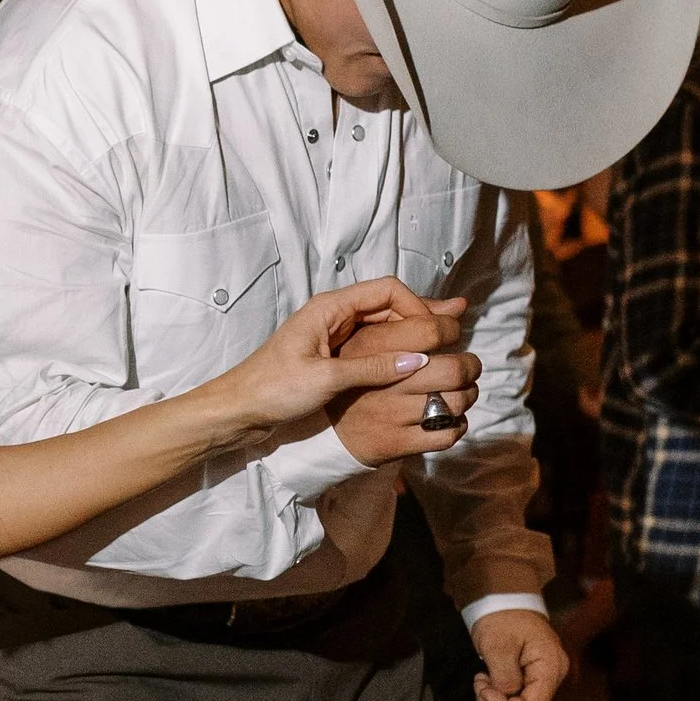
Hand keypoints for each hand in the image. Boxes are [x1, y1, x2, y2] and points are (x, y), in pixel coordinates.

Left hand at [217, 277, 461, 445]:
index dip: (417, 306)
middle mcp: (334, 315)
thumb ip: (371, 368)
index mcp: (330, 308)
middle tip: (460, 318)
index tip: (435, 332)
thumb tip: (417, 359)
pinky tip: (418, 357)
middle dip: (424, 312)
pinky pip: (373, 344)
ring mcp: (335, 334)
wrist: (239, 409)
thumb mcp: (324, 379)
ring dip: (414, 329)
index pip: (386, 291)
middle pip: (389, 304)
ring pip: (384, 324)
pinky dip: (398, 347)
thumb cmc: (272, 389)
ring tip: (450, 333)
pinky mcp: (333, 355)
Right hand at [319, 290, 479, 466]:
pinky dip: (457, 425)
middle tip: (467, 367)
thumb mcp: (374, 341)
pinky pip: (446, 435)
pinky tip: (449, 418)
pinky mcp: (393, 443)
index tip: (452, 334)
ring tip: (461, 392)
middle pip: (452, 370)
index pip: (429, 330)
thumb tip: (461, 305)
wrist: (325, 429)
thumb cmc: (359, 375)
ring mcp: (387, 415)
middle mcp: (379, 381)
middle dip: (470, 366)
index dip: (451, 328)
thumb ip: (416, 320)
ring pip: (454, 403)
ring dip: (467, 395)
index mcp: (369, 347)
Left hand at [471, 608, 568, 700]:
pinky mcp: (533, 681)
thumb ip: (504, 678)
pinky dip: (499, 699)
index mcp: (550, 669)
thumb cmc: (502, 618)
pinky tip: (489, 680)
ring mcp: (544, 680)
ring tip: (483, 680)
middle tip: (480, 684)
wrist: (504, 601)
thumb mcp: (498, 646)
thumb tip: (505, 697)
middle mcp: (553, 678)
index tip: (484, 687)